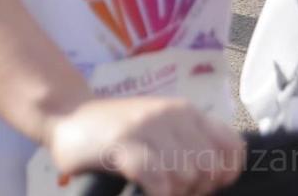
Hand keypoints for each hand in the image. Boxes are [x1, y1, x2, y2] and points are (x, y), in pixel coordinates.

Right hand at [45, 97, 243, 195]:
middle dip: (194, 188)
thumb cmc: (115, 128)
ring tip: (152, 186)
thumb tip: (223, 172)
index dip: (223, 173)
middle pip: (208, 169)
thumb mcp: (160, 124)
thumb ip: (192, 139)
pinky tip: (140, 188)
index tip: (202, 181)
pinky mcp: (122, 145)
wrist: (64, 115)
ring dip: (172, 192)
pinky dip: (155, 193)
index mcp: (184, 110)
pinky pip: (159, 183)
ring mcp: (144, 128)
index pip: (232, 148)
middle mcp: (169, 114)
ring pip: (185, 177)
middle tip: (169, 187)